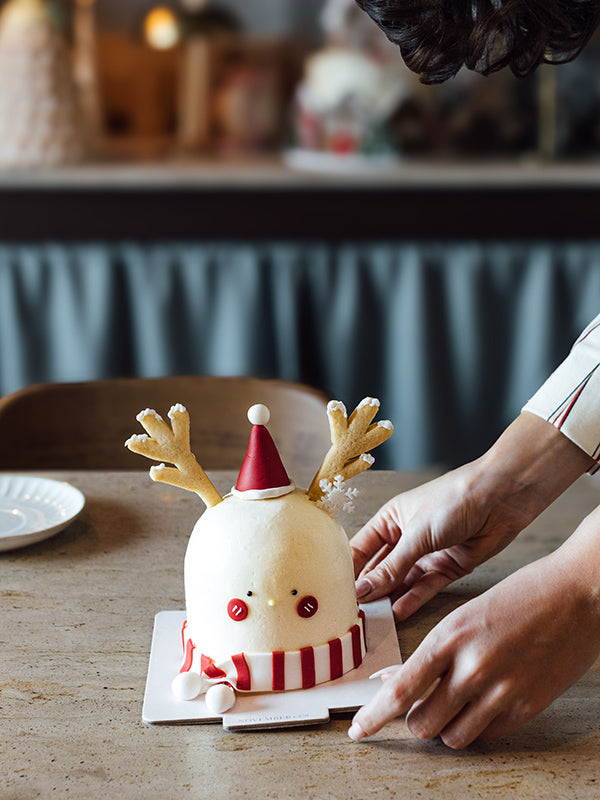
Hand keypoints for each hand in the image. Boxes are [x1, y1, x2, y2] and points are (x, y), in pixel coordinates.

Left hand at [349, 525, 599, 747]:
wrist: (576, 594)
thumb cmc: (519, 596)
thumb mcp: (464, 615)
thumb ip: (432, 652)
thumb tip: (396, 679)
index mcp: (449, 637)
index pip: (400, 689)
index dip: (374, 716)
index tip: (358, 730)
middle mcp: (471, 668)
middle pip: (421, 723)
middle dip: (415, 720)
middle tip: (421, 706)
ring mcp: (501, 691)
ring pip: (452, 737)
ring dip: (445, 727)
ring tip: (454, 704)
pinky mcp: (527, 706)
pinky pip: (486, 736)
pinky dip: (476, 728)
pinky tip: (481, 705)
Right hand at [351, 413, 593, 619]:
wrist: (501, 497)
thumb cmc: (453, 500)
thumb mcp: (416, 535)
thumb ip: (391, 568)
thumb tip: (361, 592)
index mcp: (390, 520)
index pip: (360, 550)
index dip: (348, 571)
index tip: (336, 596)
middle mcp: (406, 537)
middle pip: (381, 569)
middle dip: (369, 590)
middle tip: (353, 615)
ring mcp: (428, 553)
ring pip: (403, 581)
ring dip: (390, 598)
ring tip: (374, 621)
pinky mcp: (449, 566)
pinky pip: (427, 586)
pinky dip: (414, 599)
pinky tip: (399, 613)